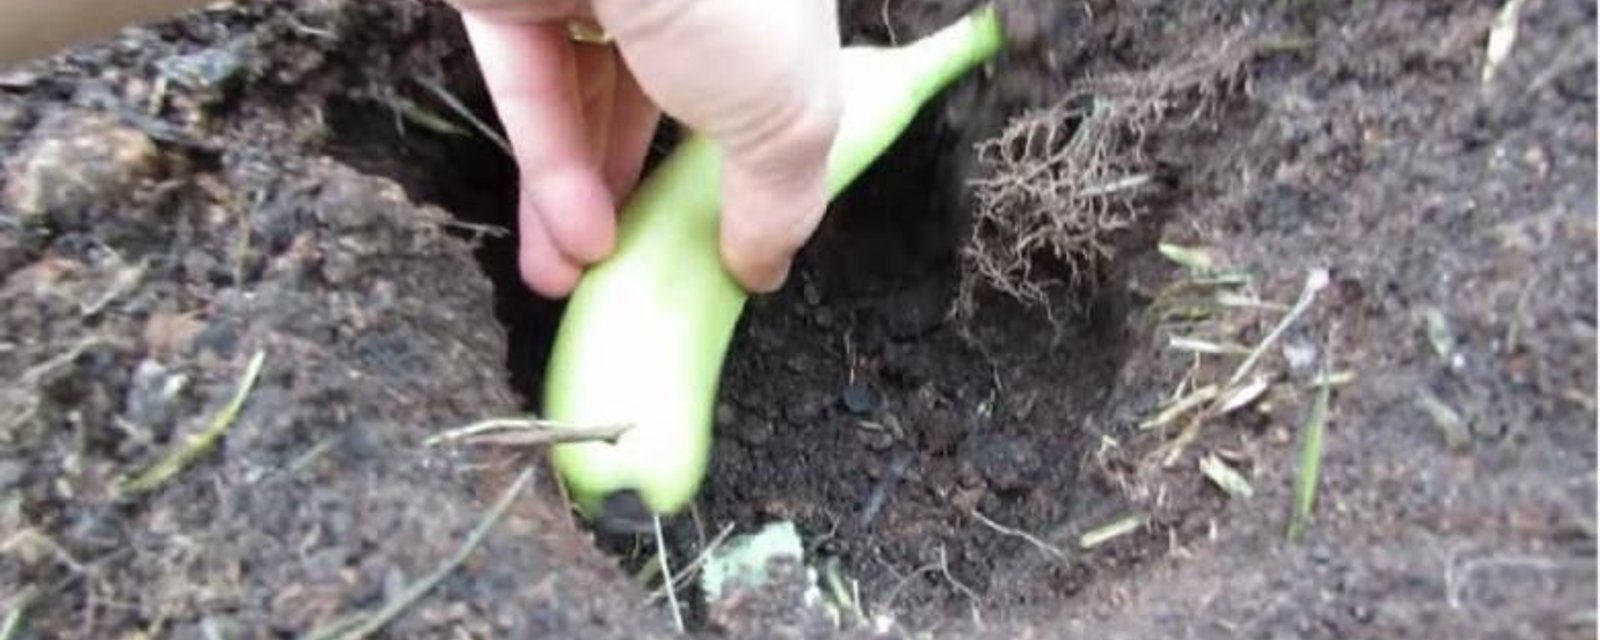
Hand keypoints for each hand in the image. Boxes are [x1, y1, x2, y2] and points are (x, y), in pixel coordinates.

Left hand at [452, 0, 841, 296]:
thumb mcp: (787, 117)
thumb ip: (780, 200)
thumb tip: (764, 269)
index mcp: (764, 5)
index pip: (758, 87)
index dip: (743, 168)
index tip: (725, 244)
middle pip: (661, 102)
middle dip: (644, 197)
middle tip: (638, 274)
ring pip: (586, 102)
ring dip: (582, 200)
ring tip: (582, 283)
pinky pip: (532, 88)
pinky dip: (548, 165)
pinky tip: (565, 241)